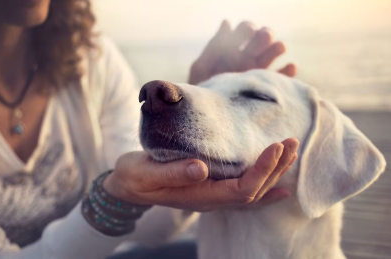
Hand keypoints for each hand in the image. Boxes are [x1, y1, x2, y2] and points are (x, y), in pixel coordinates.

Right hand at [104, 138, 298, 211]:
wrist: (128, 186)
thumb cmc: (135, 178)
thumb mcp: (146, 174)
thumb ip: (172, 173)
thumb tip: (201, 168)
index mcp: (199, 196)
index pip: (241, 189)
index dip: (262, 170)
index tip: (276, 146)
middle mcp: (211, 199)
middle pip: (254, 190)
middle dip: (275, 167)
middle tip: (291, 142)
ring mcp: (213, 195)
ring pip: (252, 191)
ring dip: (274, 173)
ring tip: (291, 152)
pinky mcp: (211, 187)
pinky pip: (244, 193)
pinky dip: (265, 189)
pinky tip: (281, 187)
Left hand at [188, 20, 296, 84]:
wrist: (208, 118)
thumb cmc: (201, 92)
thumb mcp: (202, 68)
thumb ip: (214, 46)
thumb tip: (227, 22)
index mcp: (231, 50)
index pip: (244, 31)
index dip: (248, 28)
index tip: (249, 31)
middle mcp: (246, 59)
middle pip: (261, 40)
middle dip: (264, 35)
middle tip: (264, 36)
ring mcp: (257, 73)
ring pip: (272, 55)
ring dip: (277, 47)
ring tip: (279, 47)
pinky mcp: (265, 88)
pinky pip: (281, 78)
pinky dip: (288, 72)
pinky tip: (290, 67)